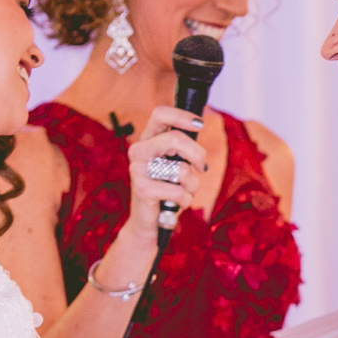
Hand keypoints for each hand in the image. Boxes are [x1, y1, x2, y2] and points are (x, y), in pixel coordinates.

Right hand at [124, 106, 206, 241]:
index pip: (160, 114)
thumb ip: (183, 147)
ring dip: (192, 185)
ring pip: (181, 169)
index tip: (199, 125)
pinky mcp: (142, 189)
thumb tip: (198, 124)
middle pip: (175, 139)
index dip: (181, 116)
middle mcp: (138, 151)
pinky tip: (176, 203)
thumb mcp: (176, 164)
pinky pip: (179, 191)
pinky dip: (185, 200)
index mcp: (147, 140)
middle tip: (201, 167)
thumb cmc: (167, 190)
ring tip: (182, 191)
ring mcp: (137, 170)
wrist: (150, 222)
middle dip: (197, 154)